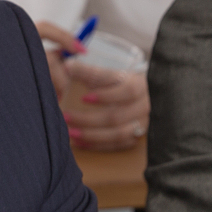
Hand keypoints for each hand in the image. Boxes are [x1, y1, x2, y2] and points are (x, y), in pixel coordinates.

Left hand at [32, 21, 148, 149]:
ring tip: (70, 132)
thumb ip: (89, 71)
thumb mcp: (110, 73)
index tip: (83, 98)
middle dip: (88, 119)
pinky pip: (117, 145)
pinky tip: (79, 142)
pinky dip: (97, 145)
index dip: (105, 95)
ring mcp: (142, 123)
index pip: (126, 90)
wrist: (146, 96)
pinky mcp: (137, 136)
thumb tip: (67, 66)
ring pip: (117, 134)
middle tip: (66, 116)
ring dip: (91, 135)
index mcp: (140, 85)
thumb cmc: (122, 82)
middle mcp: (144, 105)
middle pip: (117, 116)